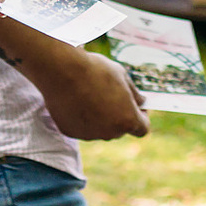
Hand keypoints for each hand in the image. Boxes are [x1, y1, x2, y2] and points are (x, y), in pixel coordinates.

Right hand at [33, 48, 148, 140]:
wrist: (62, 70)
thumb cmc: (95, 70)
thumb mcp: (122, 76)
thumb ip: (134, 94)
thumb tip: (140, 102)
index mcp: (127, 120)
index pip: (142, 129)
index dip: (141, 117)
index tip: (137, 107)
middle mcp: (109, 133)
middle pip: (120, 129)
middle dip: (119, 115)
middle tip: (112, 97)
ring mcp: (89, 134)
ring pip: (100, 128)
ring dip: (100, 117)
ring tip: (91, 95)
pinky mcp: (71, 131)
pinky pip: (81, 126)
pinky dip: (82, 117)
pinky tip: (76, 99)